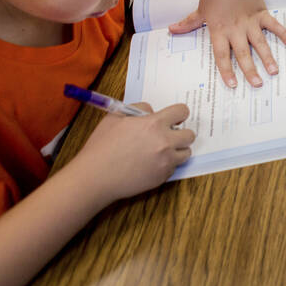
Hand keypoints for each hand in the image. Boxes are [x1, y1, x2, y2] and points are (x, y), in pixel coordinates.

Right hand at [69, 103, 194, 201]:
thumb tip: (152, 112)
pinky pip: (173, 168)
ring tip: (160, 151)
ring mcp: (165, 161)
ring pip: (185, 153)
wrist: (95, 177)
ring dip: (176, 150)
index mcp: (154, 124)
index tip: (174, 118)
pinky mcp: (162, 177)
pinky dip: (166, 165)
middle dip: (180, 133)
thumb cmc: (101, 146)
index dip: (178, 114)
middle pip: (190, 135)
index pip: (182, 111)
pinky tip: (150, 164)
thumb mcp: (115, 117)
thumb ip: (138, 108)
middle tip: (168, 136)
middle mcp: (164, 142)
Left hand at [169, 0, 285, 87]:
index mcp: (219, 29)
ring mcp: (250, 21)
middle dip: (250, 70)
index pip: (221, 55)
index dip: (226, 70)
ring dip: (267, 57)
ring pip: (259, 43)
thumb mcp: (200, 8)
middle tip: (257, 84)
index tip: (233, 84)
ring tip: (274, 71)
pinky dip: (284, 33)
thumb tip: (172, 30)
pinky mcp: (262, 12)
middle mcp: (235, 28)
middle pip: (242, 53)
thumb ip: (189, 23)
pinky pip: (274, 25)